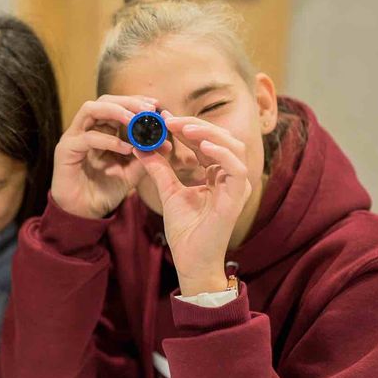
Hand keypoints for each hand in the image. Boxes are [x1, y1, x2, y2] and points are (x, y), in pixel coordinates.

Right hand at [51, 95, 155, 218]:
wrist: (85, 213)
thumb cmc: (106, 189)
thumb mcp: (131, 171)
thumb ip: (145, 157)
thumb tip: (166, 144)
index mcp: (101, 129)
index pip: (117, 104)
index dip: (136, 102)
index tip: (156, 106)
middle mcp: (85, 128)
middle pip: (104, 100)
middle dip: (128, 102)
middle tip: (149, 109)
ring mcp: (73, 137)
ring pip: (90, 109)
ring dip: (115, 112)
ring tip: (135, 120)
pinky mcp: (65, 150)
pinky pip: (87, 138)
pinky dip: (108, 140)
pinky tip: (125, 148)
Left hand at [134, 111, 251, 295]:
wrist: (190, 260)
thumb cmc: (185, 230)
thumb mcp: (168, 191)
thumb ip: (159, 168)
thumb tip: (141, 146)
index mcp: (217, 173)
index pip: (206, 141)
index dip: (187, 127)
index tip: (164, 118)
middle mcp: (230, 176)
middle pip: (222, 138)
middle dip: (197, 125)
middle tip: (170, 119)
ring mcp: (236, 186)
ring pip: (233, 147)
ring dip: (209, 133)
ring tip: (183, 128)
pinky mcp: (237, 197)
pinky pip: (236, 168)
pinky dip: (221, 154)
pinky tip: (202, 146)